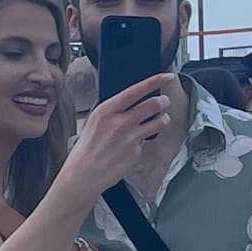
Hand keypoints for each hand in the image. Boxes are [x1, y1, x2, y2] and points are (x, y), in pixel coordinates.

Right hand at [61, 73, 182, 198]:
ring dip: (163, 119)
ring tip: (159, 120)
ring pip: (159, 122)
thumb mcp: (95, 120)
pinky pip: (148, 140)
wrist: (84, 174)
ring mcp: (130, 138)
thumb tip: (134, 99)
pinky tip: (135, 143)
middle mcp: (120, 122)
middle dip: (163, 101)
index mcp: (107, 110)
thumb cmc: (87, 147)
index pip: (136, 90)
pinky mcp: (136, 152)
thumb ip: (114, 109)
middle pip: (153, 104)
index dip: (154, 81)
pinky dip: (146, 139)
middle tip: (164, 101)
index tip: (167, 76)